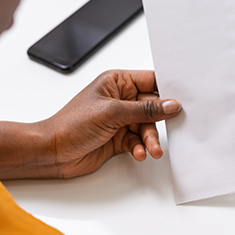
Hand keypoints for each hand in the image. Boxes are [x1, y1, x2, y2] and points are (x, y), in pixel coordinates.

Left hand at [34, 70, 180, 178]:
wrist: (51, 152)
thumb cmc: (70, 124)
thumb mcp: (112, 113)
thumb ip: (144, 110)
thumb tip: (170, 104)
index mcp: (117, 82)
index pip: (151, 81)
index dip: (168, 90)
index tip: (183, 100)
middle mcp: (120, 99)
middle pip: (153, 107)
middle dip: (159, 121)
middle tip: (169, 130)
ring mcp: (119, 119)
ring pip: (146, 127)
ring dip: (150, 139)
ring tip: (151, 149)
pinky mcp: (118, 138)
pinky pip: (137, 141)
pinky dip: (140, 147)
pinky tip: (137, 152)